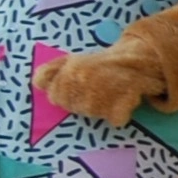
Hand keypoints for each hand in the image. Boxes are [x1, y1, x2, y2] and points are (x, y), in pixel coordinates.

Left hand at [34, 43, 158, 127]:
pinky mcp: (123, 103)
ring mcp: (103, 93)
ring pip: (91, 113)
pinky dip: (118, 115)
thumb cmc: (102, 62)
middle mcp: (84, 81)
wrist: (139, 58)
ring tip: (108, 94)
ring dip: (99, 108)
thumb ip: (51, 70)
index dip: (64, 94)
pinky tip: (121, 102)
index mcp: (72, 69)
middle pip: (73, 107)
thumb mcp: (72, 60)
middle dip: (81, 102)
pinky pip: (115, 119)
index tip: (76, 89)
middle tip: (95, 91)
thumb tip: (37, 84)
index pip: (54, 97)